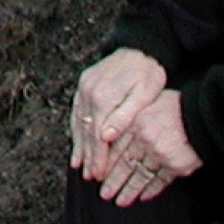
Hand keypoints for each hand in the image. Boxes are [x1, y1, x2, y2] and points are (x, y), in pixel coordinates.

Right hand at [71, 49, 166, 181]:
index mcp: (104, 96)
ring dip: (79, 145)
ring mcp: (83, 88)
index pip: (97, 134)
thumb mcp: (143, 94)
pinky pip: (76, 111)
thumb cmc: (147, 72)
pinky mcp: (83, 85)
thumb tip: (105, 136)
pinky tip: (76, 143)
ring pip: (78, 122)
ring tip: (79, 165)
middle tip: (90, 176)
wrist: (140, 47)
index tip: (99, 173)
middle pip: (86, 130)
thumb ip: (124, 116)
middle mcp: (88, 92)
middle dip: (88, 155)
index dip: (98, 156)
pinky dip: (76, 129)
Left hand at [96, 89, 201, 206]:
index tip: (97, 175)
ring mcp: (159, 153)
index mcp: (135, 122)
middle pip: (125, 164)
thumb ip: (130, 119)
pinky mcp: (175, 165)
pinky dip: (151, 190)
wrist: (203, 115)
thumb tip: (109, 135)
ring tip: (120, 201)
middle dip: (113, 182)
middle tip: (104, 194)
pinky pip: (160, 180)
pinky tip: (143, 196)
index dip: (106, 164)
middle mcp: (144, 138)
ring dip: (129, 190)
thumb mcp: (147, 103)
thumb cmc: (176, 107)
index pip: (115, 148)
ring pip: (140, 175)